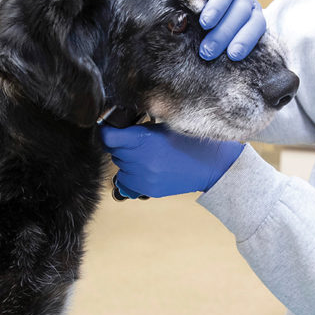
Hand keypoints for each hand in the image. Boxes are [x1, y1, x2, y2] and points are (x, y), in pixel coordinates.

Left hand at [101, 124, 243, 198]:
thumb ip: (138, 128)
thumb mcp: (163, 125)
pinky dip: (133, 175)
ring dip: (127, 161)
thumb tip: (116, 125)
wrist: (209, 165)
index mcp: (142, 139)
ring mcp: (143, 177)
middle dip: (121, 146)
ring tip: (146, 157)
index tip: (109, 130)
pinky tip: (148, 169)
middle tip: (138, 143)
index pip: (107, 137)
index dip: (106, 132)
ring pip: (119, 167)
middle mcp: (139, 159)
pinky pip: (127, 182)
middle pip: (113, 152)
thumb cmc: (188, 141)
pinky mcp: (147, 190)